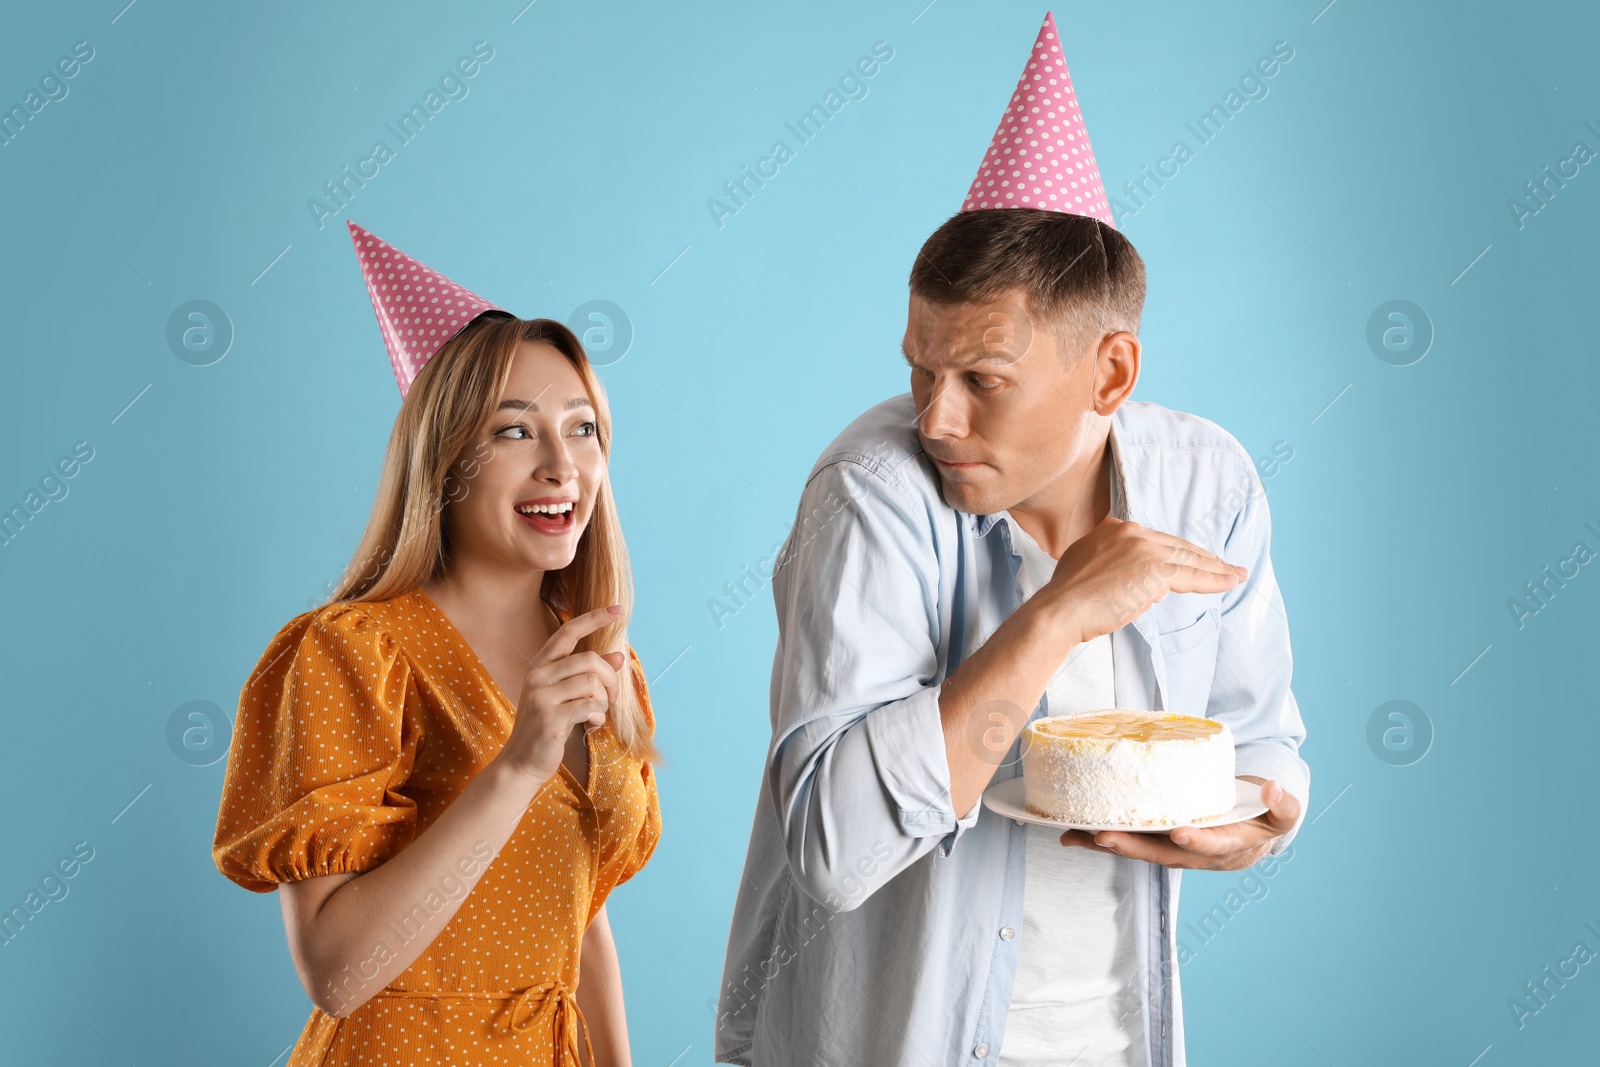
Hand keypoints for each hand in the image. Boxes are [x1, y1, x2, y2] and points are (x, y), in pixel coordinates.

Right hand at [494, 605, 626, 785]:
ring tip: (597, 714)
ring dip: (604, 701)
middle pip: (590, 660)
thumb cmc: (549, 725)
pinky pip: (590, 706)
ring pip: (592, 683)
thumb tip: (618, 655)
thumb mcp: (567, 695)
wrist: (522, 762)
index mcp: (541, 665)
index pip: (568, 631)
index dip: (594, 618)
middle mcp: (538, 675)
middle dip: (610, 679)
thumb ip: (590, 675)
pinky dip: (598, 716)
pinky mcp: (550, 718)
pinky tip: (591, 725)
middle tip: (613, 698)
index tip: (618, 609)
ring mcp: (541, 696)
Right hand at [1037, 515, 1245, 644]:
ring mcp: (1146, 549)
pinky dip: (1215, 580)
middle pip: (1178, 546)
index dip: (1178, 550)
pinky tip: (1230, 581)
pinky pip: (1193, 576)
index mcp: (1115, 527)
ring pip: (1189, 560)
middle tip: (1224, 565)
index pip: (1157, 540)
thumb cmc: (1067, 595)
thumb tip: (1125, 571)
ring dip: (1216, 568)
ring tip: (1235, 574)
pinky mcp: (1156, 570)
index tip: (1192, 558)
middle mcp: (1132, 532)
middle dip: (1203, 557)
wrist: (1061, 609)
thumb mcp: (1084, 561)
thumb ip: (1107, 557)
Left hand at [1059, 778, 1301, 870]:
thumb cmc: (1267, 816)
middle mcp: (1200, 856)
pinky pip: (1131, 843)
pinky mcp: (1159, 843)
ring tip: (1077, 835)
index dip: (1197, 842)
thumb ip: (1284, 804)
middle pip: (1165, 856)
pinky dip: (1101, 840)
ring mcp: (1178, 853)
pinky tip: (1073, 833)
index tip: (1180, 833)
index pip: (1213, 846)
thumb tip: (1275, 788)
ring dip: (1109, 845)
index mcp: (1233, 848)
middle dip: (1134, 847)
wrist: (1256, 831)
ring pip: (1142, 851)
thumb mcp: (1284, 812)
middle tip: (1105, 836)